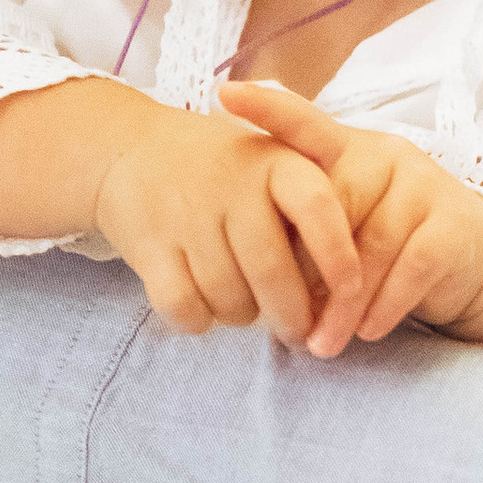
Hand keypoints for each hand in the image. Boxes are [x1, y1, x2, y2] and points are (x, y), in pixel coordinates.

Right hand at [93, 102, 365, 346]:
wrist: (132, 148)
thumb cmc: (225, 171)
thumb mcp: (273, 165)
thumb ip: (310, 215)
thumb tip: (347, 298)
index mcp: (274, 162)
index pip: (319, 209)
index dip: (339, 257)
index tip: (351, 293)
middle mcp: (231, 184)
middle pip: (272, 271)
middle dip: (293, 317)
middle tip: (300, 334)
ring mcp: (186, 215)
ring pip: (230, 297)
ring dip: (242, 316)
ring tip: (244, 303)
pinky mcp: (148, 245)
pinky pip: (185, 306)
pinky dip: (198, 319)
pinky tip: (204, 307)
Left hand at [219, 83, 482, 346]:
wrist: (471, 260)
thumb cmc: (386, 245)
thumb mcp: (343, 230)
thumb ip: (305, 236)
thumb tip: (259, 281)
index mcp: (347, 150)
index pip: (305, 124)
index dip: (268, 109)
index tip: (223, 94)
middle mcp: (385, 156)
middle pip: (333, 206)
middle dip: (307, 270)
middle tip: (286, 321)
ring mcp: (423, 185)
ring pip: (369, 247)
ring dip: (342, 305)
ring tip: (320, 344)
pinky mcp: (454, 223)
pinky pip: (410, 267)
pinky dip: (383, 305)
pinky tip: (367, 332)